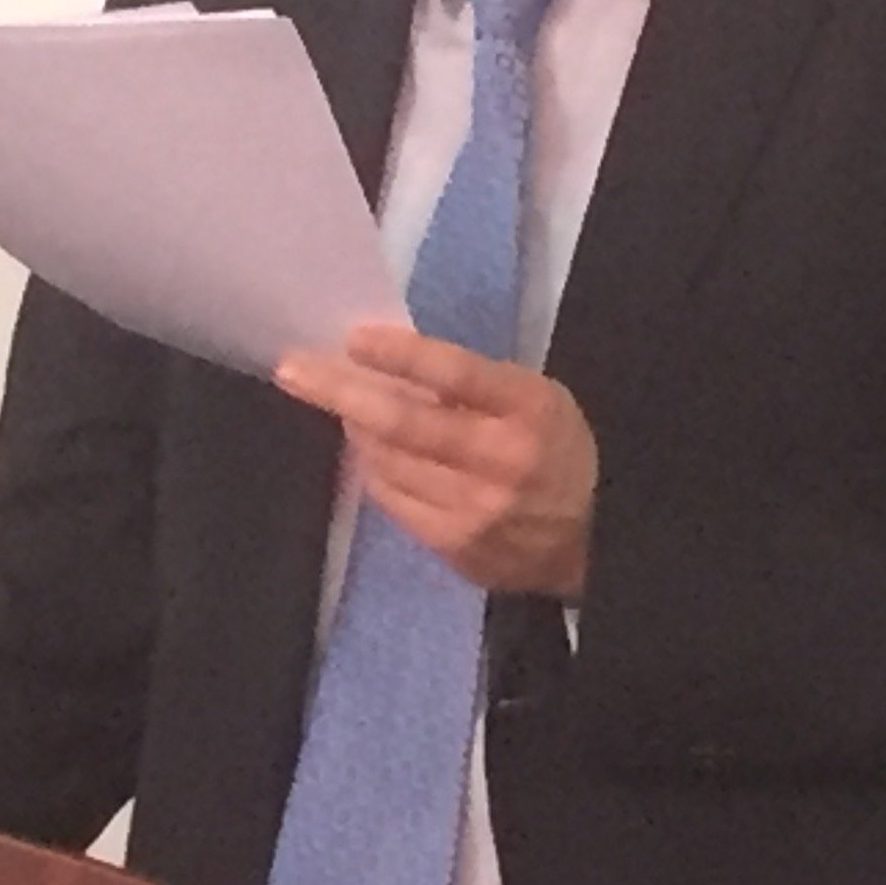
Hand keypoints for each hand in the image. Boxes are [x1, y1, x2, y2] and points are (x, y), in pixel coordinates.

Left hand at [276, 323, 598, 597]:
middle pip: (404, 422)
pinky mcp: (452, 545)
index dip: (400, 356)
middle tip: (293, 369)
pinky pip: (392, 498)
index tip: (353, 339)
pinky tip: (371, 450)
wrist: (591, 543)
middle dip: (341, 392)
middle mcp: (500, 461)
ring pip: (388, 461)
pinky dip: (374, 468)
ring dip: (356, 428)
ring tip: (341, 404)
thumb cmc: (556, 452)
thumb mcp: (536, 401)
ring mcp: (473, 510)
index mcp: (530, 411)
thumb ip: (474, 387)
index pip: (456, 375)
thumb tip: (389, 369)